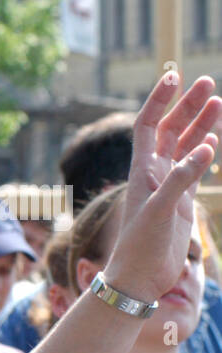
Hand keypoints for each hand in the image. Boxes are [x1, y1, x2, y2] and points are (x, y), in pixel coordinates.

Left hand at [104, 71, 221, 299]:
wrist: (139, 277)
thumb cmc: (141, 246)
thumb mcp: (161, 210)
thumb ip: (181, 179)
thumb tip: (205, 147)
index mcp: (141, 171)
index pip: (147, 125)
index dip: (159, 100)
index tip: (174, 75)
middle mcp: (152, 174)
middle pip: (169, 129)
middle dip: (186, 105)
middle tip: (207, 82)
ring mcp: (167, 186)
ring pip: (184, 146)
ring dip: (199, 124)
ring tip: (219, 101)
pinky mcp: (180, 201)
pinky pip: (193, 168)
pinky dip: (204, 151)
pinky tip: (215, 138)